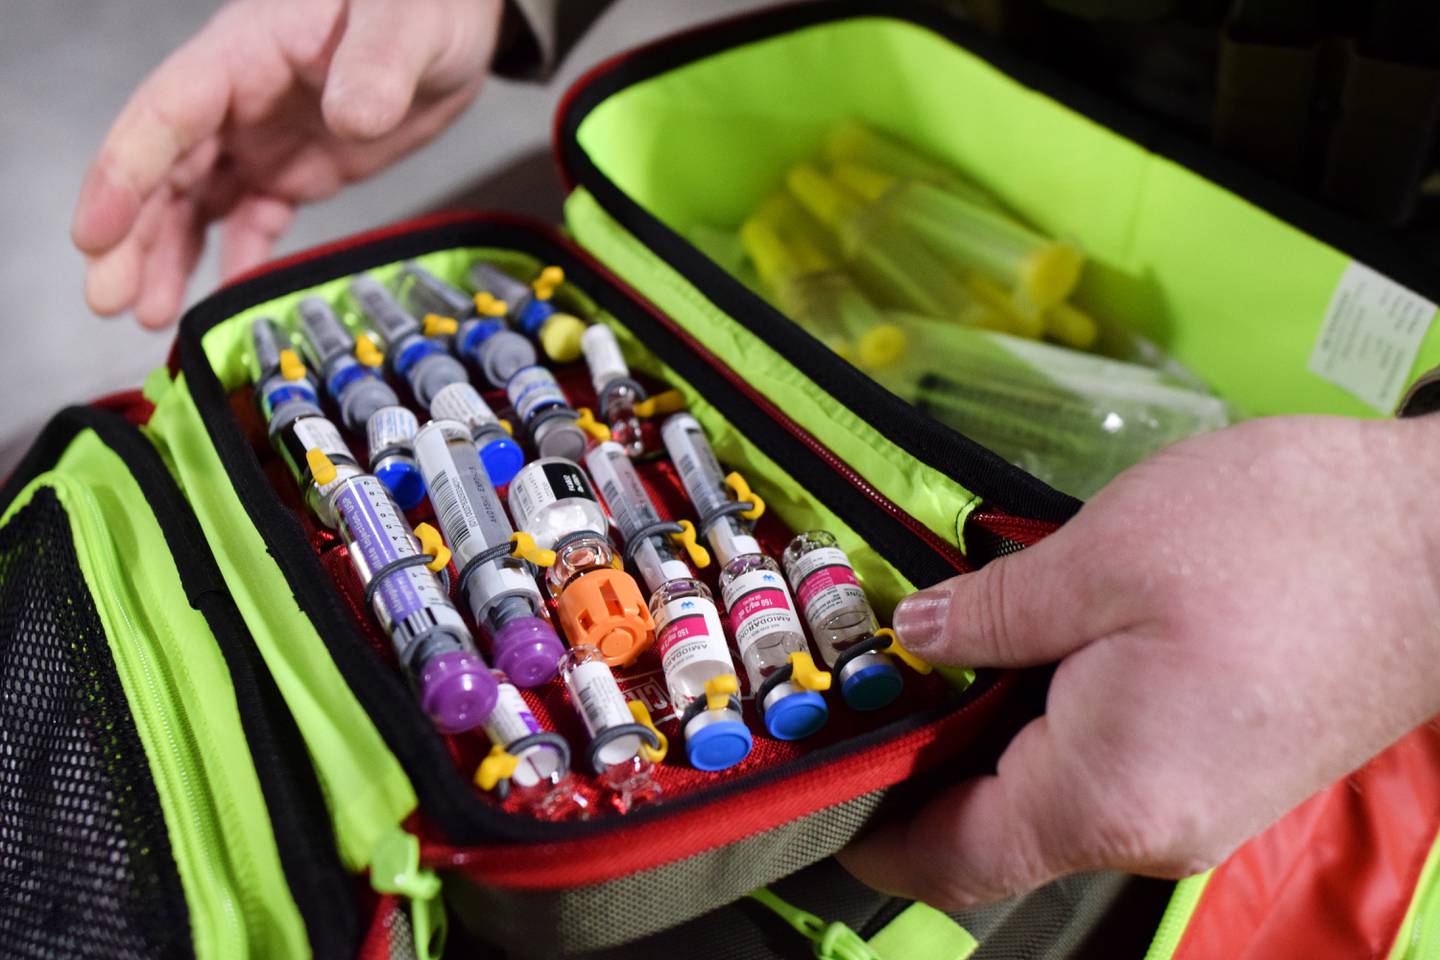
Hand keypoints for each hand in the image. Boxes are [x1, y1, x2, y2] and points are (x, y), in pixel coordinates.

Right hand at [72, 0, 502, 327]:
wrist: (455, 20)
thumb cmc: (423, 0)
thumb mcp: (405, 21)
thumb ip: (378, 65)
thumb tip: (351, 117)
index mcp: (246, 53)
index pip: (166, 114)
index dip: (124, 174)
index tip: (95, 233)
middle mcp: (238, 99)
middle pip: (165, 170)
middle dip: (132, 236)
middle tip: (108, 299)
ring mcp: (262, 137)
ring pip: (197, 201)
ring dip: (169, 256)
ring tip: (151, 313)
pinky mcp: (295, 169)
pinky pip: (252, 219)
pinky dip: (237, 258)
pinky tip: (225, 297)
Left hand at [840, 414, 1439, 907]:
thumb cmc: (1288, 542)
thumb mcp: (1105, 556)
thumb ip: (993, 611)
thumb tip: (920, 635)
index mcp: (1108, 794)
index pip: (953, 855)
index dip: (875, 831)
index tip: (822, 790)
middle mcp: (1153, 826)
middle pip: (999, 827)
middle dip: (929, 765)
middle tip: (872, 685)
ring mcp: (1199, 803)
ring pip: (1053, 791)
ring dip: (994, 733)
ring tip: (946, 652)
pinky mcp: (1227, 766)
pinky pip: (1109, 764)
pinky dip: (1054, 720)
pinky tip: (1039, 648)